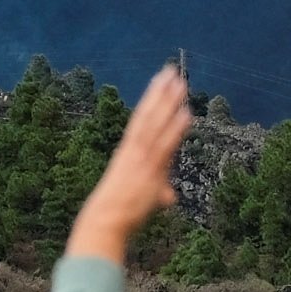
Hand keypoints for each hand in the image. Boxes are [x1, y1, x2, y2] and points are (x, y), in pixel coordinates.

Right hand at [64, 66, 191, 263]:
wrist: (104, 221)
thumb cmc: (116, 212)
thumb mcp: (140, 197)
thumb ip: (157, 192)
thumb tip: (169, 197)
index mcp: (128, 151)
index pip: (142, 119)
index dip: (152, 100)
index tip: (160, 82)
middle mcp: (134, 149)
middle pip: (149, 114)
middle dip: (161, 93)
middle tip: (171, 70)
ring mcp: (140, 157)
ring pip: (156, 123)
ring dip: (169, 102)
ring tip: (180, 82)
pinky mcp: (147, 168)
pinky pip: (164, 144)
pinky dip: (175, 128)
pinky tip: (186, 113)